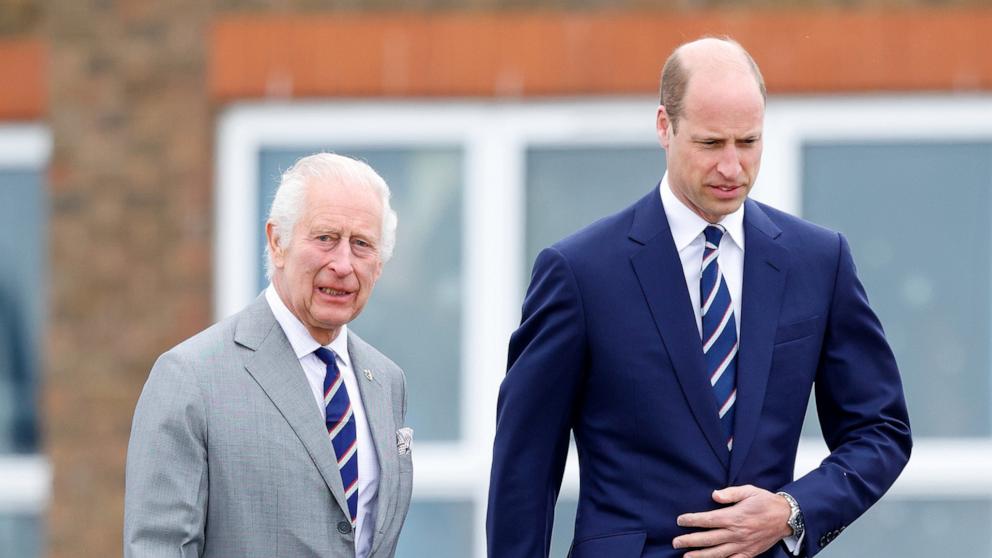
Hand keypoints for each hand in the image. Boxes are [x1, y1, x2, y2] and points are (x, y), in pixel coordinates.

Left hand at [671, 485, 791, 557]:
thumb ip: (730, 493)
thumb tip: (713, 495)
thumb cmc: (766, 502)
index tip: (680, 520)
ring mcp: (742, 545)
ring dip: (700, 555)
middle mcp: (736, 533)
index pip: (708, 520)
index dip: (692, 520)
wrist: (786, 517)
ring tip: (686, 557)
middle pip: (708, 539)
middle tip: (675, 542)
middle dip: (690, 540)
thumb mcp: (748, 491)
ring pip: (717, 553)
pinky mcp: (749, 553)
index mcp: (734, 517)